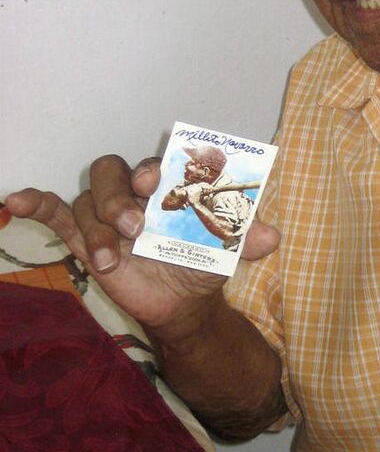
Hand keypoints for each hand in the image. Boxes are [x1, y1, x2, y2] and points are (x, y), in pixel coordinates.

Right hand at [3, 155, 280, 329]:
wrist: (183, 300)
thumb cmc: (203, 259)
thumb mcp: (228, 249)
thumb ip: (246, 237)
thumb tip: (271, 236)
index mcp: (168, 184)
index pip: (154, 162)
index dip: (151, 167)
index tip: (152, 182)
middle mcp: (134, 191)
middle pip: (112, 172)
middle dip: (118, 196)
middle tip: (135, 225)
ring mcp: (106, 212)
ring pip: (86, 199)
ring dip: (94, 226)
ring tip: (110, 259)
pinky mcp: (83, 235)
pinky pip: (53, 211)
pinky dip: (34, 203)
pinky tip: (14, 202)